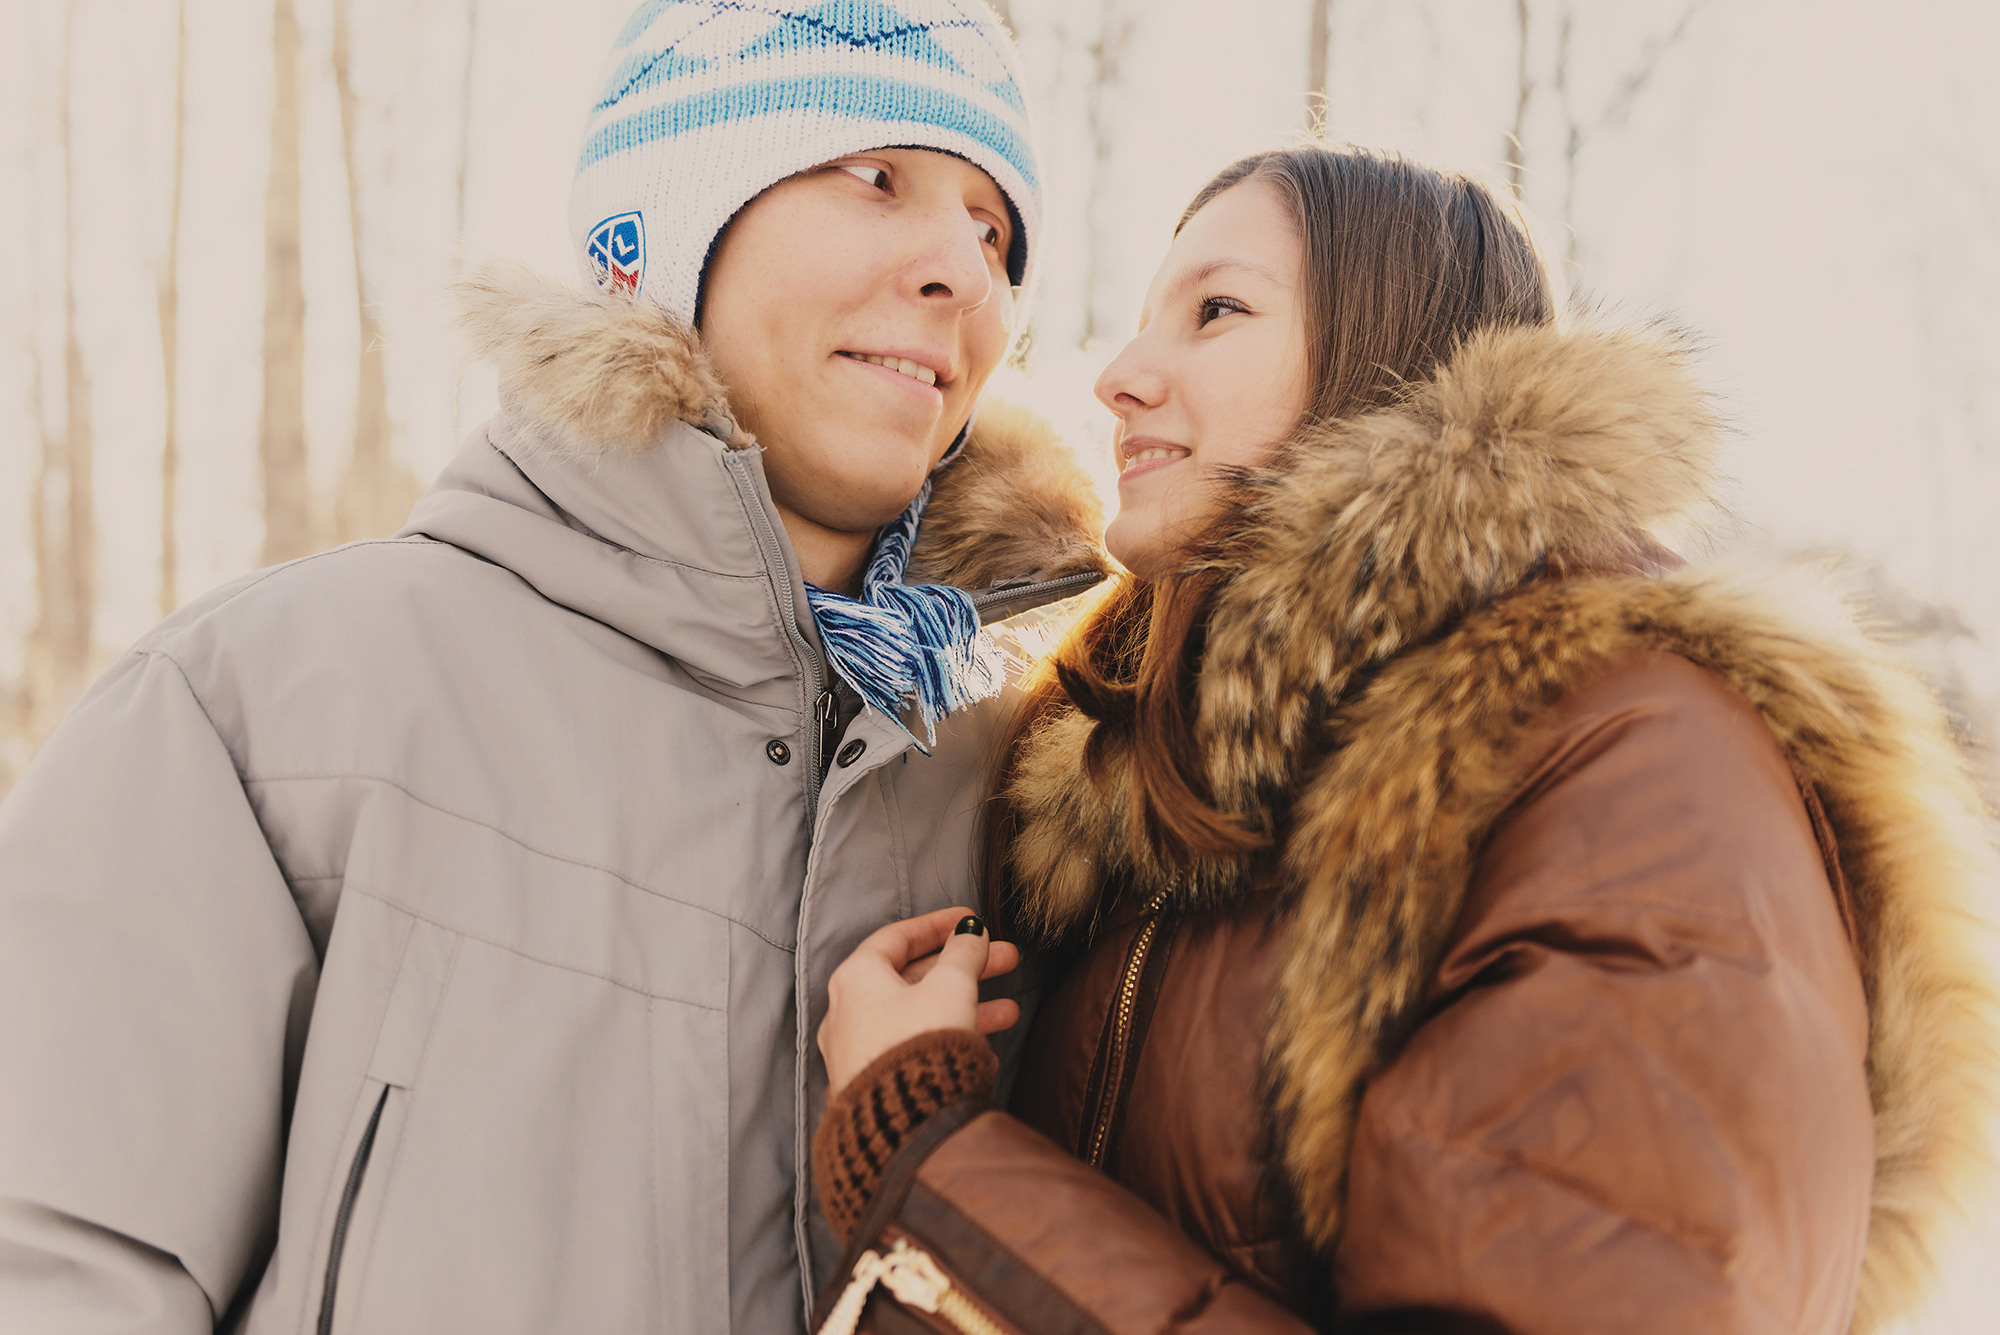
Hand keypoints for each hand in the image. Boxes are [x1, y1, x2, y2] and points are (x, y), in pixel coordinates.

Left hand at [818, 907, 1021, 1095]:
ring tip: (1010, 1011)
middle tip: (1005, 960)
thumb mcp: (952, 986)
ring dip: (966, 1007)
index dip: (939, 925)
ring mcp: (858, 1050)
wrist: (904, 1126)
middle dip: (964, 968)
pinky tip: (983, 1048)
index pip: (898, 937)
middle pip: (914, 977)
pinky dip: (946, 1039)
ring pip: (919, 1016)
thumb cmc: (921, 1044)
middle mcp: (849, 1012)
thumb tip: (971, 933)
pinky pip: (913, 1047)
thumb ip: (963, 953)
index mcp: (856, 978)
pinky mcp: (872, 1083)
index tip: (971, 920)